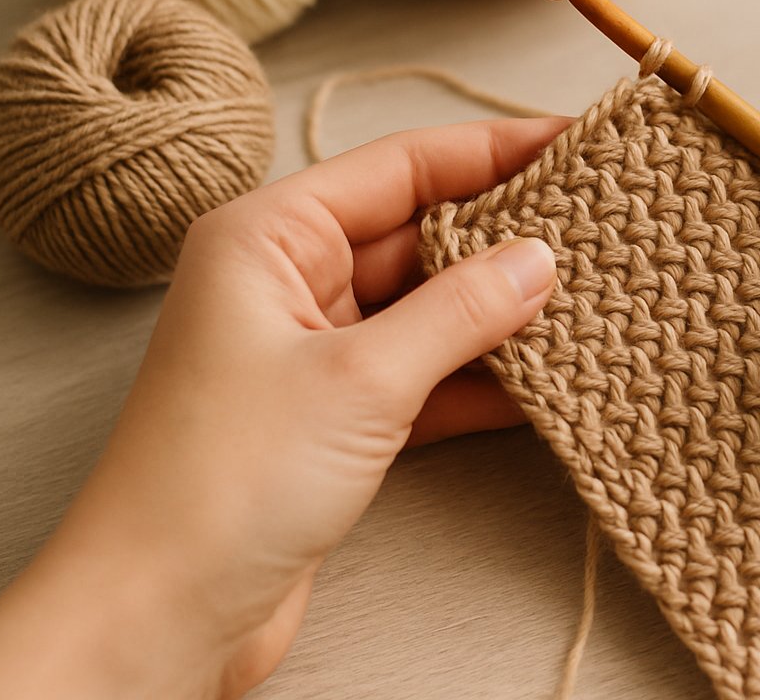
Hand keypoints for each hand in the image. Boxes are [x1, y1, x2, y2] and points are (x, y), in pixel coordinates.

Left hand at [0, 119, 561, 699]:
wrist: (160, 615)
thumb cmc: (221, 483)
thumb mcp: (361, 379)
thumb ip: (460, 311)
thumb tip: (538, 260)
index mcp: (268, 237)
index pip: (401, 165)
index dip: (493, 150)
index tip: (572, 143)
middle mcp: (287, 281)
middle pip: (419, 232)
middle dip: (506, 234)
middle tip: (599, 226)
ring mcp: (313, 351)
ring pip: (428, 307)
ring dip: (500, 311)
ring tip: (591, 296)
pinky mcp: (334, 417)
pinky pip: (424, 374)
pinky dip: (479, 377)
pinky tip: (546, 378)